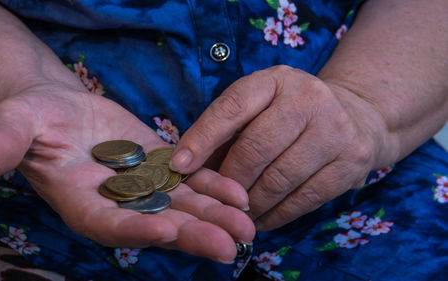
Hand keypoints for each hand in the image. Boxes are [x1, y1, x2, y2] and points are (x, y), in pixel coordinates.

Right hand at [0, 81, 254, 262]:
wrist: (60, 110)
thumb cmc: (33, 118)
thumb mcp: (15, 122)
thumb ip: (5, 141)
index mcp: (80, 202)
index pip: (108, 224)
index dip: (135, 228)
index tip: (165, 228)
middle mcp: (117, 203)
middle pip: (157, 223)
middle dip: (192, 235)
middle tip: (230, 247)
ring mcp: (143, 186)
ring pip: (182, 206)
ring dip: (215, 217)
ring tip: (248, 228)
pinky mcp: (160, 166)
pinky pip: (190, 181)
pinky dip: (214, 187)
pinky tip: (240, 195)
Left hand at [170, 65, 389, 230]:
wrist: (357, 116)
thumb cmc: (290, 116)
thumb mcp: (259, 108)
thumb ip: (224, 133)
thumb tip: (185, 169)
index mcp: (275, 80)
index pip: (233, 107)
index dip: (202, 138)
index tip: (179, 166)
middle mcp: (308, 98)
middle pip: (255, 148)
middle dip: (227, 180)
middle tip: (212, 200)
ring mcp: (335, 129)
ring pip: (279, 179)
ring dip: (250, 204)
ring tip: (235, 213)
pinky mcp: (352, 162)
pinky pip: (304, 199)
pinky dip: (276, 216)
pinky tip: (261, 219)